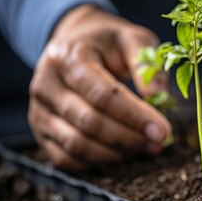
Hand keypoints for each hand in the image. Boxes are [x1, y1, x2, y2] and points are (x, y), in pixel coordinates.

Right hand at [28, 5, 170, 169]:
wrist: (74, 41)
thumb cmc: (108, 42)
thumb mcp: (132, 38)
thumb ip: (146, 63)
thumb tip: (160, 96)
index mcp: (68, 57)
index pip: (102, 95)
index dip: (134, 116)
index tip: (163, 130)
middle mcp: (46, 84)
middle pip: (89, 122)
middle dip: (129, 138)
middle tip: (159, 143)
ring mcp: (38, 109)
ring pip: (76, 144)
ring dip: (115, 154)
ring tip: (146, 149)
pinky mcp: (40, 129)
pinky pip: (65, 158)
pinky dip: (96, 162)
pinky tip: (122, 154)